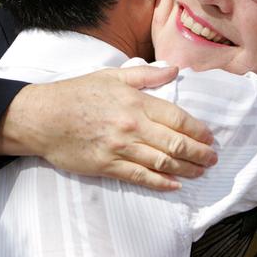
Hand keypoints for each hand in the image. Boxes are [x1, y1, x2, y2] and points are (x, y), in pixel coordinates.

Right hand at [0, 66, 216, 190]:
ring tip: (200, 172)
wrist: (44, 117)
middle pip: (176, 143)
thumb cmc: (78, 93)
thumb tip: (174, 70)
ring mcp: (121, 148)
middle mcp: (133, 126)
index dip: (198, 130)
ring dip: (187, 169)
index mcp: (136, 102)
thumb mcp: (112, 76)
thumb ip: (146, 74)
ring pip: (163, 162)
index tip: (209, 137)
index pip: (177, 118)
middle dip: (199, 153)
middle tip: (212, 158)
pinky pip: (140, 177)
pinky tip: (174, 185)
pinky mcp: (108, 166)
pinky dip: (161, 183)